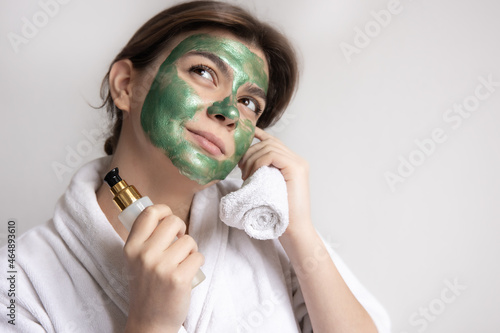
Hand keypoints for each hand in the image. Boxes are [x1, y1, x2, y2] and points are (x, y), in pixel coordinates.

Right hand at [123, 204, 203, 331]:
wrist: (149, 321)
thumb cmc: (146, 287)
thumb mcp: (136, 260)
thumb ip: (146, 238)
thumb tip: (165, 213)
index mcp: (131, 247)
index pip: (150, 213)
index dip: (164, 211)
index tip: (169, 220)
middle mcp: (144, 255)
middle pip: (174, 221)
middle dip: (182, 230)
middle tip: (179, 242)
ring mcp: (161, 267)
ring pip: (189, 240)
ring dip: (191, 249)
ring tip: (182, 262)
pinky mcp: (178, 278)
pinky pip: (198, 256)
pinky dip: (197, 263)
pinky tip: (188, 272)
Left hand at [238, 127, 311, 234]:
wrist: (293, 229)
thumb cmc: (278, 212)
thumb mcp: (267, 186)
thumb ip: (263, 172)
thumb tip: (245, 160)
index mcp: (293, 163)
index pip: (274, 142)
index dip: (258, 136)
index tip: (244, 139)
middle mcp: (298, 160)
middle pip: (270, 142)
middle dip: (250, 152)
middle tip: (241, 169)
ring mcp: (298, 163)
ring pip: (270, 146)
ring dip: (252, 158)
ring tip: (245, 175)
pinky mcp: (296, 169)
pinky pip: (272, 155)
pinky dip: (259, 161)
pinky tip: (252, 174)